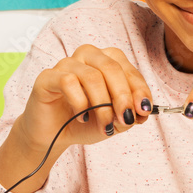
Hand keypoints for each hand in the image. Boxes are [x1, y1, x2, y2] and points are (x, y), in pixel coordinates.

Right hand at [0, 45, 152, 192]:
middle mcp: (87, 56)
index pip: (128, 68)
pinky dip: (80, 103)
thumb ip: (129, 113)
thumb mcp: (114, 120)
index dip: (139, 89)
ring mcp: (66, 64)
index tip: (144, 110)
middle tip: (126, 119)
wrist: (53, 135)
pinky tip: (81, 117)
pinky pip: (68, 82)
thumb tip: (141, 110)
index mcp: (106, 61)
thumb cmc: (85, 121)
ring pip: (92, 77)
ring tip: (105, 125)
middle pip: (111, 67)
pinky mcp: (47, 76)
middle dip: (123, 96)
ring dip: (102, 106)